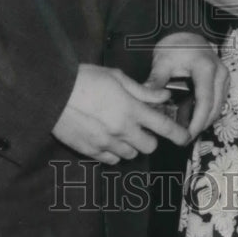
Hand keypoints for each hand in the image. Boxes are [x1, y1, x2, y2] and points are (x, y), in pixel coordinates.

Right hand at [52, 64, 189, 164]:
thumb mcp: (117, 77)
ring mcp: (105, 143)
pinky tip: (107, 138)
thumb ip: (142, 91)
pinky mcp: (90, 151)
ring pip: (130, 154)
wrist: (52, 92)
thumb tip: (163, 97)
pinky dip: (114, 152)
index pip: (163, 127)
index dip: (178, 134)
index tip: (185, 137)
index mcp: (131, 109)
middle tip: (141, 126)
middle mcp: (121, 130)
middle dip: (150, 138)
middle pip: (149, 146)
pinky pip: (111, 159)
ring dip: (131, 145)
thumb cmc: (85, 79)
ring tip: (121, 130)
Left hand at [145, 32, 228, 138]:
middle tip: (185, 138)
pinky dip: (209, 112)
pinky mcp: (223, 80)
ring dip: (206, 120)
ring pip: (219, 106)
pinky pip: (219, 101)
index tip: (188, 134)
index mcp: (205, 68)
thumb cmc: (175, 46)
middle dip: (202, 125)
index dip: (198, 121)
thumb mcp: (163, 61)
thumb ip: (156, 80)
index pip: (205, 101)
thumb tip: (147, 100)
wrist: (186, 34)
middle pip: (215, 107)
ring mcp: (224, 77)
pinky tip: (195, 119)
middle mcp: (220, 73)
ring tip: (188, 131)